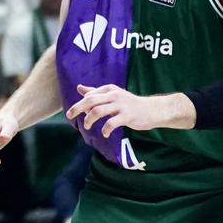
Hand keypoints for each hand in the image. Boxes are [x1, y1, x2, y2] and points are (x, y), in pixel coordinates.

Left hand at [67, 84, 187, 136]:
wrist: (153, 110)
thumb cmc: (129, 103)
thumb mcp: (112, 95)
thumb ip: (96, 93)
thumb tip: (79, 88)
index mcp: (108, 89)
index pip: (89, 95)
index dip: (80, 104)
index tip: (74, 113)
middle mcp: (113, 95)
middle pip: (90, 101)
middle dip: (77, 108)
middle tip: (69, 116)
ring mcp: (120, 105)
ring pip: (98, 111)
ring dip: (89, 120)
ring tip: (87, 126)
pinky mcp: (127, 116)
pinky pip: (111, 123)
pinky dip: (105, 129)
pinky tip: (105, 134)